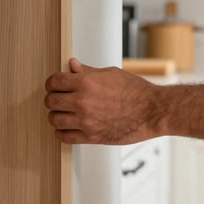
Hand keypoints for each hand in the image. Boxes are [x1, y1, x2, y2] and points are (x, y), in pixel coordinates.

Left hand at [44, 58, 161, 144]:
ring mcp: (86, 121)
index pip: (54, 82)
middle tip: (58, 99)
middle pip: (51, 101)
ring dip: (56, 116)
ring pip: (54, 120)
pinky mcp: (91, 137)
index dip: (52, 83)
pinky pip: (64, 137)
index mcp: (86, 82)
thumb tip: (72, 66)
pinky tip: (68, 127)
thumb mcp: (111, 73)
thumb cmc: (136, 91)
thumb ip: (87, 72)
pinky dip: (62, 132)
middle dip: (53, 99)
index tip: (54, 86)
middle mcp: (82, 101)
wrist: (152, 111)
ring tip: (63, 114)